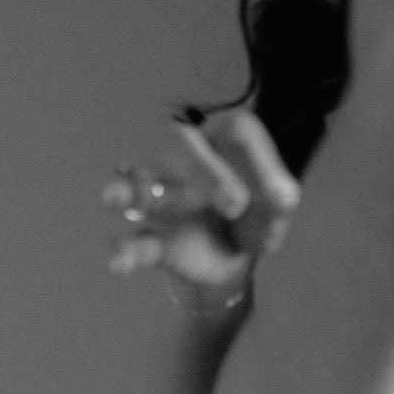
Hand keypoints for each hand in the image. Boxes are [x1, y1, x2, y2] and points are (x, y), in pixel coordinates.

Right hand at [104, 110, 299, 309]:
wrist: (231, 257)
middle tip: (234, 206)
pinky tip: (118, 262)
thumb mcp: (277, 208)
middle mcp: (187, 158)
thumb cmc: (253, 216)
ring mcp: (164, 195)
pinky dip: (124, 251)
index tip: (276, 196)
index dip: (257, 159)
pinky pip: (136, 240)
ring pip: (144, 185)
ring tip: (111, 197)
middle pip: (181, 145)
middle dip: (204, 172)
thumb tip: (282, 195)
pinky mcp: (156, 237)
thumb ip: (281, 197)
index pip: (236, 131)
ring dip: (129, 191)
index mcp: (225, 139)